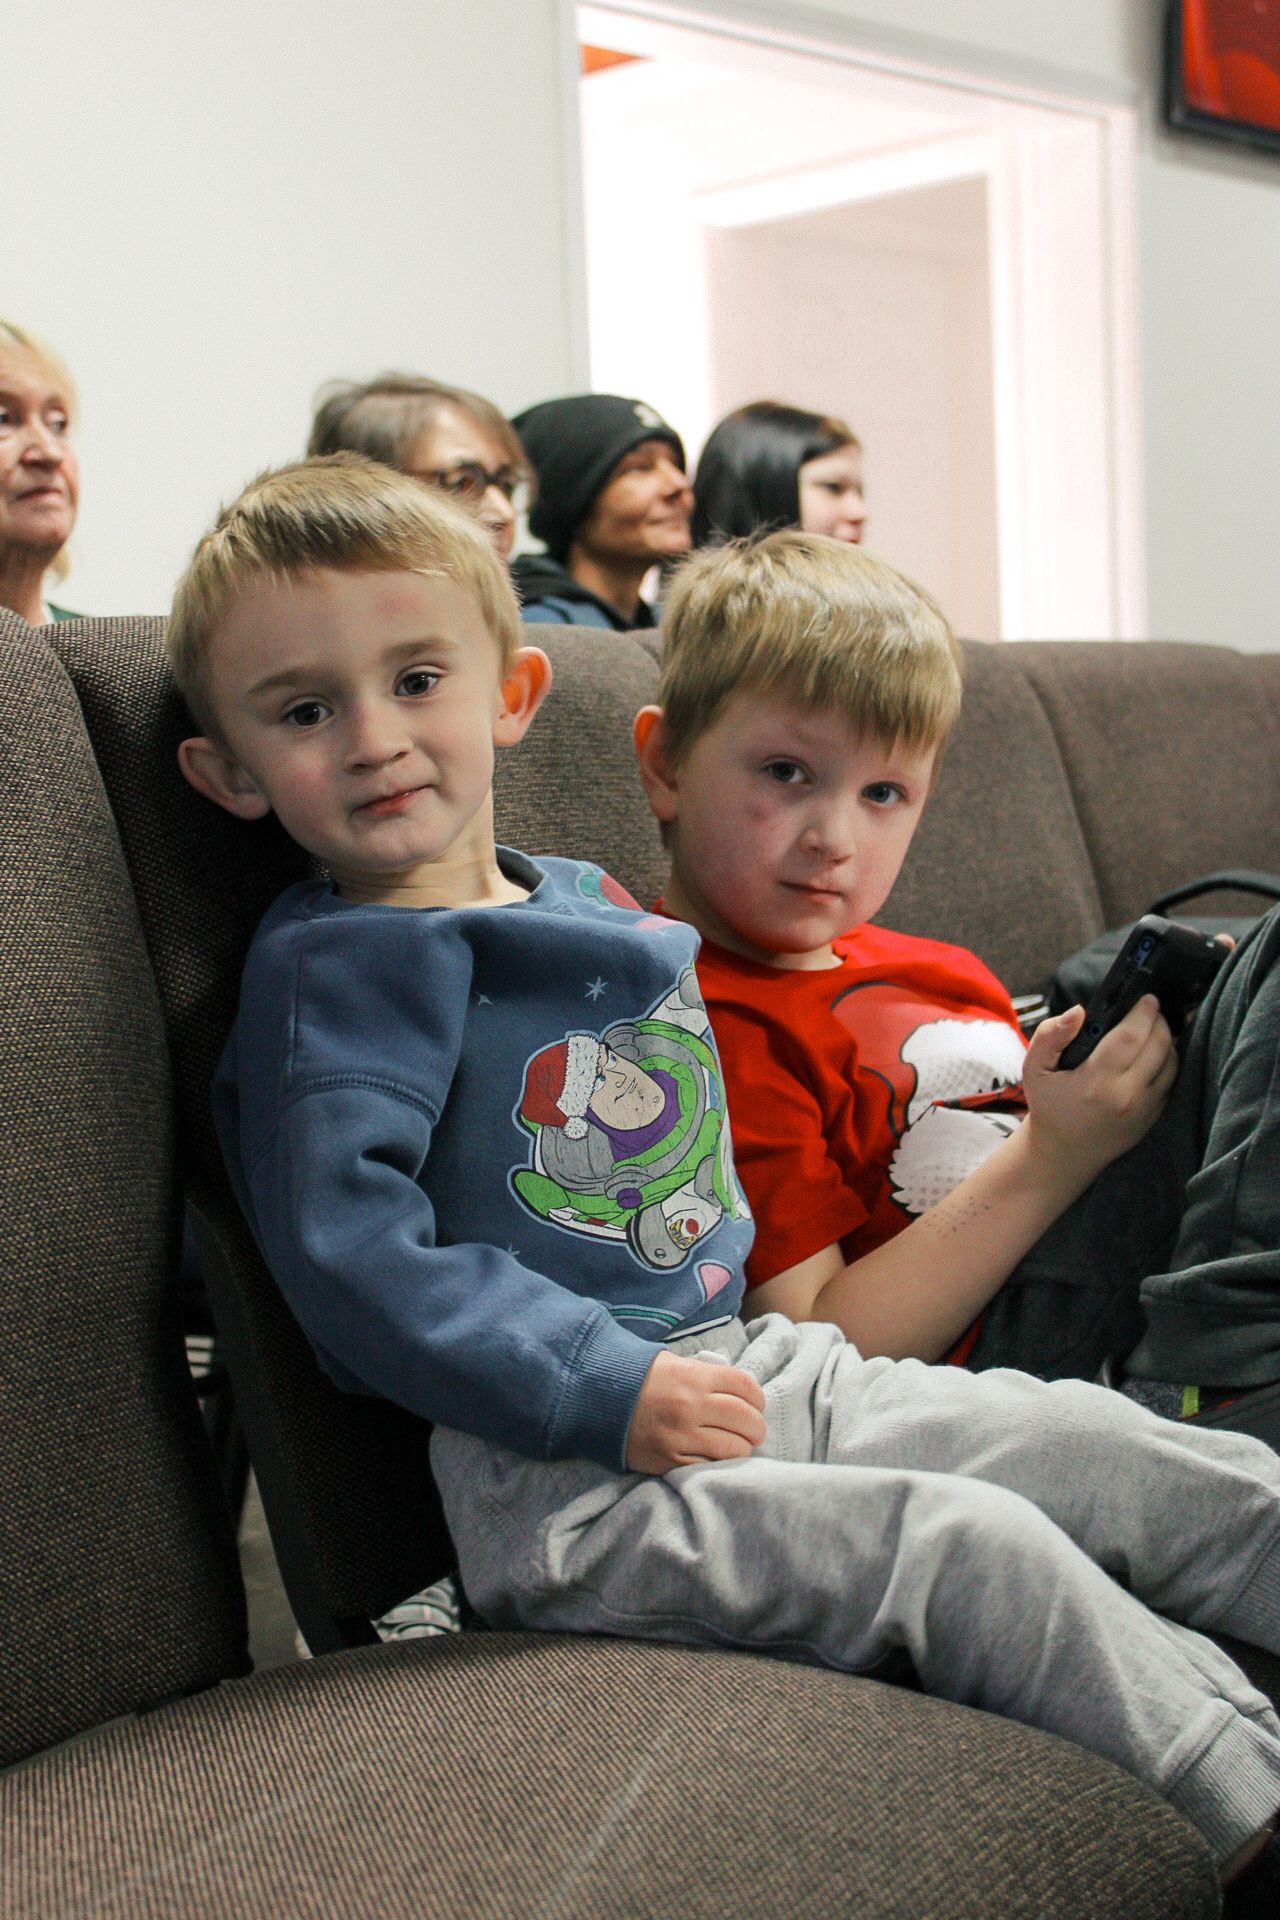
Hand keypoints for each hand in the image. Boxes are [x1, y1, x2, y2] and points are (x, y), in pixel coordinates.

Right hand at [625, 1350, 766, 1474]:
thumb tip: (738, 1391)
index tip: (756, 1405)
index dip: (758, 1397)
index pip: (745, 1387)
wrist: (597, 1399)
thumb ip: (707, 1375)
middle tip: (753, 1430)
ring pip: (733, 1448)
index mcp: (694, 1377)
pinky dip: (719, 1463)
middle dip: (756, 1427)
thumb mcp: (675, 1364)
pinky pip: (709, 1466)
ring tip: (739, 1445)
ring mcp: (681, 1436)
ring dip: (742, 1448)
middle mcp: (691, 1406)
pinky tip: (717, 1456)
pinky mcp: (670, 1460)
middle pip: (745, 1419)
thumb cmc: (640, 1378)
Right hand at [1021, 994, 1176, 1182]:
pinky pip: (1171, 1080)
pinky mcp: (1153, 1117)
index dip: (1143, 1012)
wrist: (1063, 1153)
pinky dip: (1167, 1060)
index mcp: (1096, 1081)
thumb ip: (1051, 1035)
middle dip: (1159, 1020)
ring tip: (1153, 1026)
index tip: (1146, 997)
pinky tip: (1154, 1051)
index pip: (1131, 1036)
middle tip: (1150, 1007)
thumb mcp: (1034, 1068)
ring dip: (1167, 1038)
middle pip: (1158, 1045)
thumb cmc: (1049, 1105)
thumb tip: (1079, 1012)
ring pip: (1171, 1061)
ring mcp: (1144, 1109)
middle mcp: (1126, 1096)